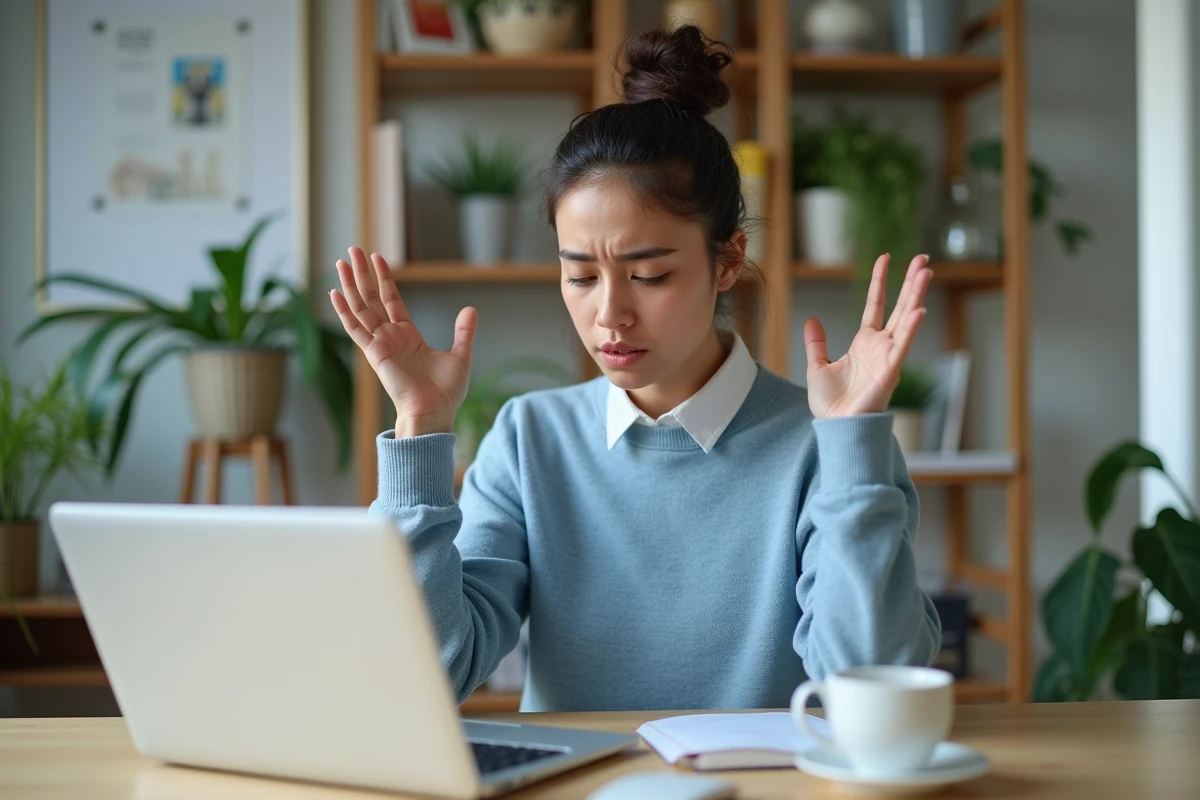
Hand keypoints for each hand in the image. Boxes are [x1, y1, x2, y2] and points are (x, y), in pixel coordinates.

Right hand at [330, 247, 476, 436]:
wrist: (435, 412)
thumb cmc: (445, 392)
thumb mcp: (460, 356)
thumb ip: (463, 332)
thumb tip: (471, 310)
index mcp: (407, 335)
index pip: (391, 299)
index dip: (384, 278)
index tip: (377, 257)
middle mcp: (390, 337)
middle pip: (371, 298)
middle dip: (362, 274)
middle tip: (353, 249)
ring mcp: (380, 344)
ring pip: (360, 308)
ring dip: (350, 285)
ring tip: (341, 261)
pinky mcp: (374, 353)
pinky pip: (355, 329)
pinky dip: (344, 311)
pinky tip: (335, 293)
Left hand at [804, 254, 931, 418]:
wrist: (836, 429)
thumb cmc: (831, 405)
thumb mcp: (817, 367)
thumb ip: (816, 344)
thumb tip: (811, 320)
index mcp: (865, 344)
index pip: (875, 305)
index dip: (880, 282)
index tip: (885, 258)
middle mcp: (881, 347)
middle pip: (899, 307)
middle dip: (911, 283)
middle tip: (923, 258)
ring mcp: (888, 358)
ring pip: (905, 320)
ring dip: (916, 296)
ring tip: (926, 272)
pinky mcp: (890, 372)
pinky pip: (902, 347)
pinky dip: (911, 329)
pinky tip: (919, 310)